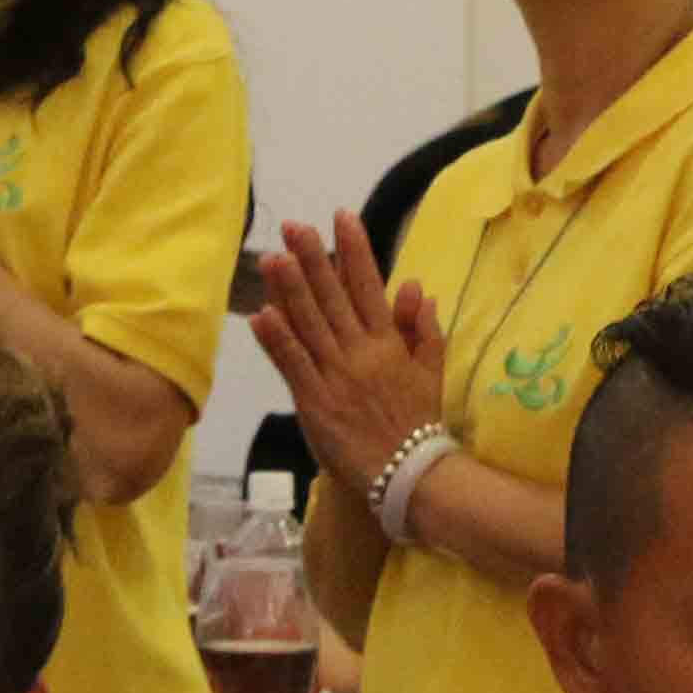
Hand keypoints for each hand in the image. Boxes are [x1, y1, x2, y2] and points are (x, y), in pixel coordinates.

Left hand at [248, 216, 448, 504]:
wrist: (408, 475)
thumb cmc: (417, 424)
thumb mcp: (431, 372)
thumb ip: (423, 329)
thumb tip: (416, 287)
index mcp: (389, 342)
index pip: (369, 286)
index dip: (354, 250)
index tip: (341, 217)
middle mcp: (361, 352)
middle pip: (333, 297)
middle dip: (313, 259)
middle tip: (294, 226)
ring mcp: (337, 376)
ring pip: (310, 324)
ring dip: (289, 290)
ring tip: (272, 257)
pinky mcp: (316, 402)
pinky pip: (294, 365)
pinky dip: (277, 340)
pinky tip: (261, 315)